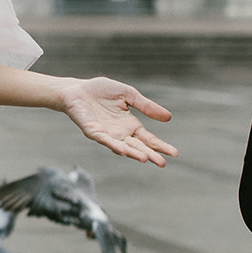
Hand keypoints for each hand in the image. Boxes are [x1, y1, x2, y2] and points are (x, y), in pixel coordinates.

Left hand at [56, 76, 176, 166]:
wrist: (77, 89)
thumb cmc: (101, 91)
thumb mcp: (129, 94)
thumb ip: (146, 106)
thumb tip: (169, 118)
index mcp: (129, 125)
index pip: (148, 138)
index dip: (160, 146)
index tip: (174, 153)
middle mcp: (119, 133)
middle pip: (138, 146)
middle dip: (150, 154)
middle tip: (162, 163)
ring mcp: (106, 134)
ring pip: (122, 147)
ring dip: (133, 153)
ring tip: (145, 159)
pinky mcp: (92, 131)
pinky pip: (103, 140)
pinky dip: (113, 145)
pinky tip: (121, 150)